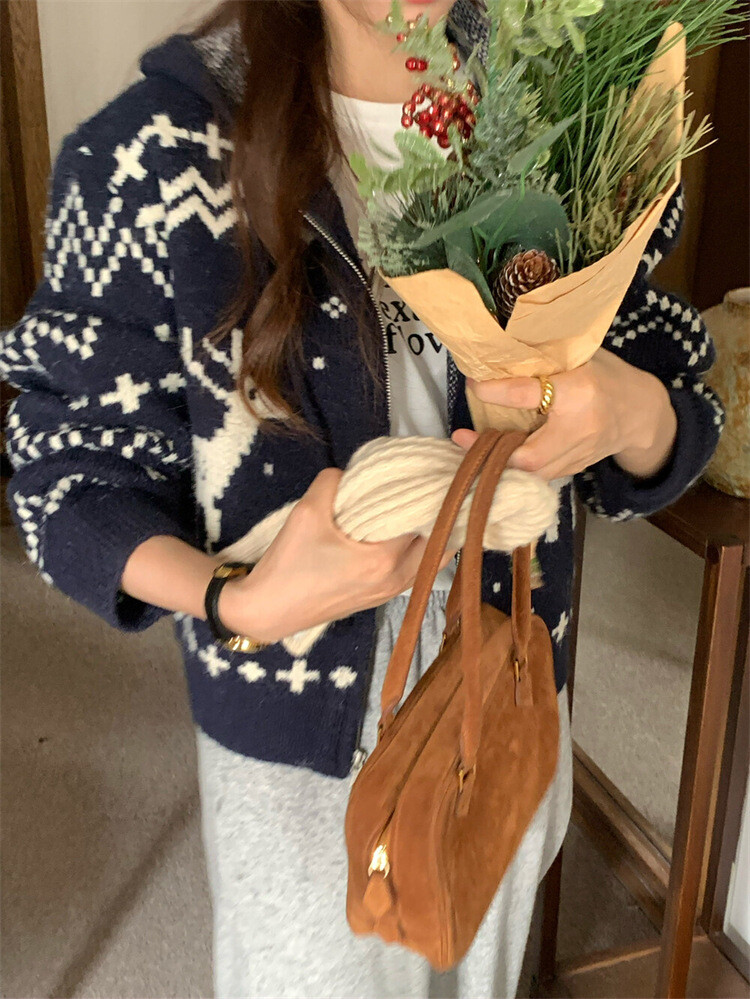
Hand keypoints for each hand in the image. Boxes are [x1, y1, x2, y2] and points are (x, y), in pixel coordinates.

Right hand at [219, 468, 455, 642]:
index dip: (429, 491)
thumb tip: (351, 474)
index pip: (424, 518)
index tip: (429, 469)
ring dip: (435, 531)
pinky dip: (422, 548)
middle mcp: (396, 579)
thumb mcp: (306, 512)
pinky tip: (409, 528)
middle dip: (441, 511)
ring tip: (427, 503)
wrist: (267, 611)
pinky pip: (417, 570)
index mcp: (383, 560)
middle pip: (441, 542)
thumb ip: (333, 483)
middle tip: (433, 483)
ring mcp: (390, 593)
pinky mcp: (381, 598)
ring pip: (433, 559)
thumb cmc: (287, 565)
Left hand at [453, 348, 677, 480]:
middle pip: (532, 455)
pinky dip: (516, 468)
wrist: (641, 412)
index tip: (474, 384)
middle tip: (462, 438)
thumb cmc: (606, 376)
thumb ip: (546, 357)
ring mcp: (580, 454)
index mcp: (580, 390)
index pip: (529, 394)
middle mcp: (580, 428)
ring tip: (471, 448)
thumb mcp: (582, 357)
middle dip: (494, 451)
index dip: (496, 392)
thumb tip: (499, 351)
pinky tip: (494, 458)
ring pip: (534, 472)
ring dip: (500, 464)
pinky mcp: (576, 469)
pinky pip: (541, 475)